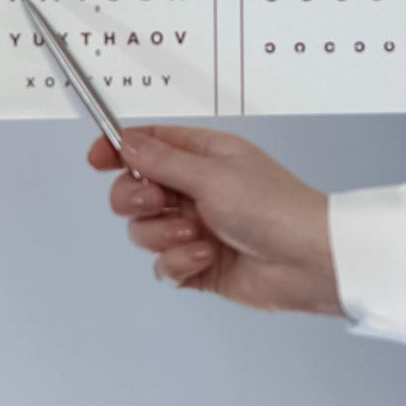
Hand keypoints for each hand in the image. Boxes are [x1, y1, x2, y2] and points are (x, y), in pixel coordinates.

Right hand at [89, 126, 341, 316]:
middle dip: (136, 199)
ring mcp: (195, 228)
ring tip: (198, 234)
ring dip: (164, 234)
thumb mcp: (212, 175)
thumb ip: (162, 161)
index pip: (146, 146)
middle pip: (134, 190)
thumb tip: (124, 141)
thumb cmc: (275, 207)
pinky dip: (179, 263)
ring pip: (144, 231)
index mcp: (202, 156)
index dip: (117, 150)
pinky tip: (205, 257)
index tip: (96, 159)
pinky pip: (163, 265)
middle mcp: (195, 190)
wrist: (308, 262)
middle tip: (157, 202)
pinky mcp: (198, 264)